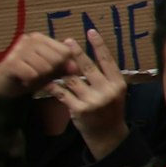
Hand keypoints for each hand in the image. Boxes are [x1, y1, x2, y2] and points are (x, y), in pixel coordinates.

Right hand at [0, 33, 83, 99]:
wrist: (6, 86)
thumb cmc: (31, 75)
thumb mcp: (52, 70)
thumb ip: (65, 67)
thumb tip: (78, 67)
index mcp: (41, 38)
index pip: (65, 50)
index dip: (66, 64)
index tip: (58, 71)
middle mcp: (30, 39)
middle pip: (57, 58)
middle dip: (52, 71)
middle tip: (41, 74)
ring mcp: (19, 49)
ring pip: (45, 66)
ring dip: (41, 77)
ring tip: (32, 77)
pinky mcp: (11, 62)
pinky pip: (32, 74)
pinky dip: (31, 81)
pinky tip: (25, 80)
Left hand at [47, 28, 128, 158]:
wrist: (108, 135)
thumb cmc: (111, 110)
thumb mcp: (116, 93)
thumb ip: (105, 78)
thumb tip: (88, 59)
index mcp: (118, 84)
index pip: (108, 60)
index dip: (99, 45)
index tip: (91, 31)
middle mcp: (107, 90)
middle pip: (88, 66)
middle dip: (75, 52)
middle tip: (66, 41)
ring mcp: (92, 100)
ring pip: (72, 79)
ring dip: (61, 71)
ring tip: (54, 63)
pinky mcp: (78, 109)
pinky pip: (62, 93)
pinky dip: (53, 87)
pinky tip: (47, 82)